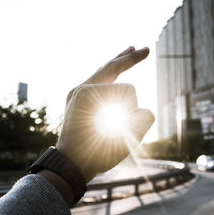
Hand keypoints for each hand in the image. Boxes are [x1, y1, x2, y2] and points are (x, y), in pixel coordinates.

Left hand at [56, 46, 154, 182]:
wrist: (68, 166)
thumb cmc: (96, 155)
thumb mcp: (126, 140)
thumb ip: (144, 119)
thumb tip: (141, 112)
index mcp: (88, 94)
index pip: (127, 90)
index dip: (132, 110)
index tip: (121, 129)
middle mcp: (80, 89)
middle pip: (111, 66)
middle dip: (130, 58)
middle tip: (144, 48)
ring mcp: (76, 94)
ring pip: (103, 72)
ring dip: (118, 62)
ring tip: (129, 51)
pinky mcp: (76, 101)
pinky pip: (95, 81)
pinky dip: (108, 74)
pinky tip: (114, 72)